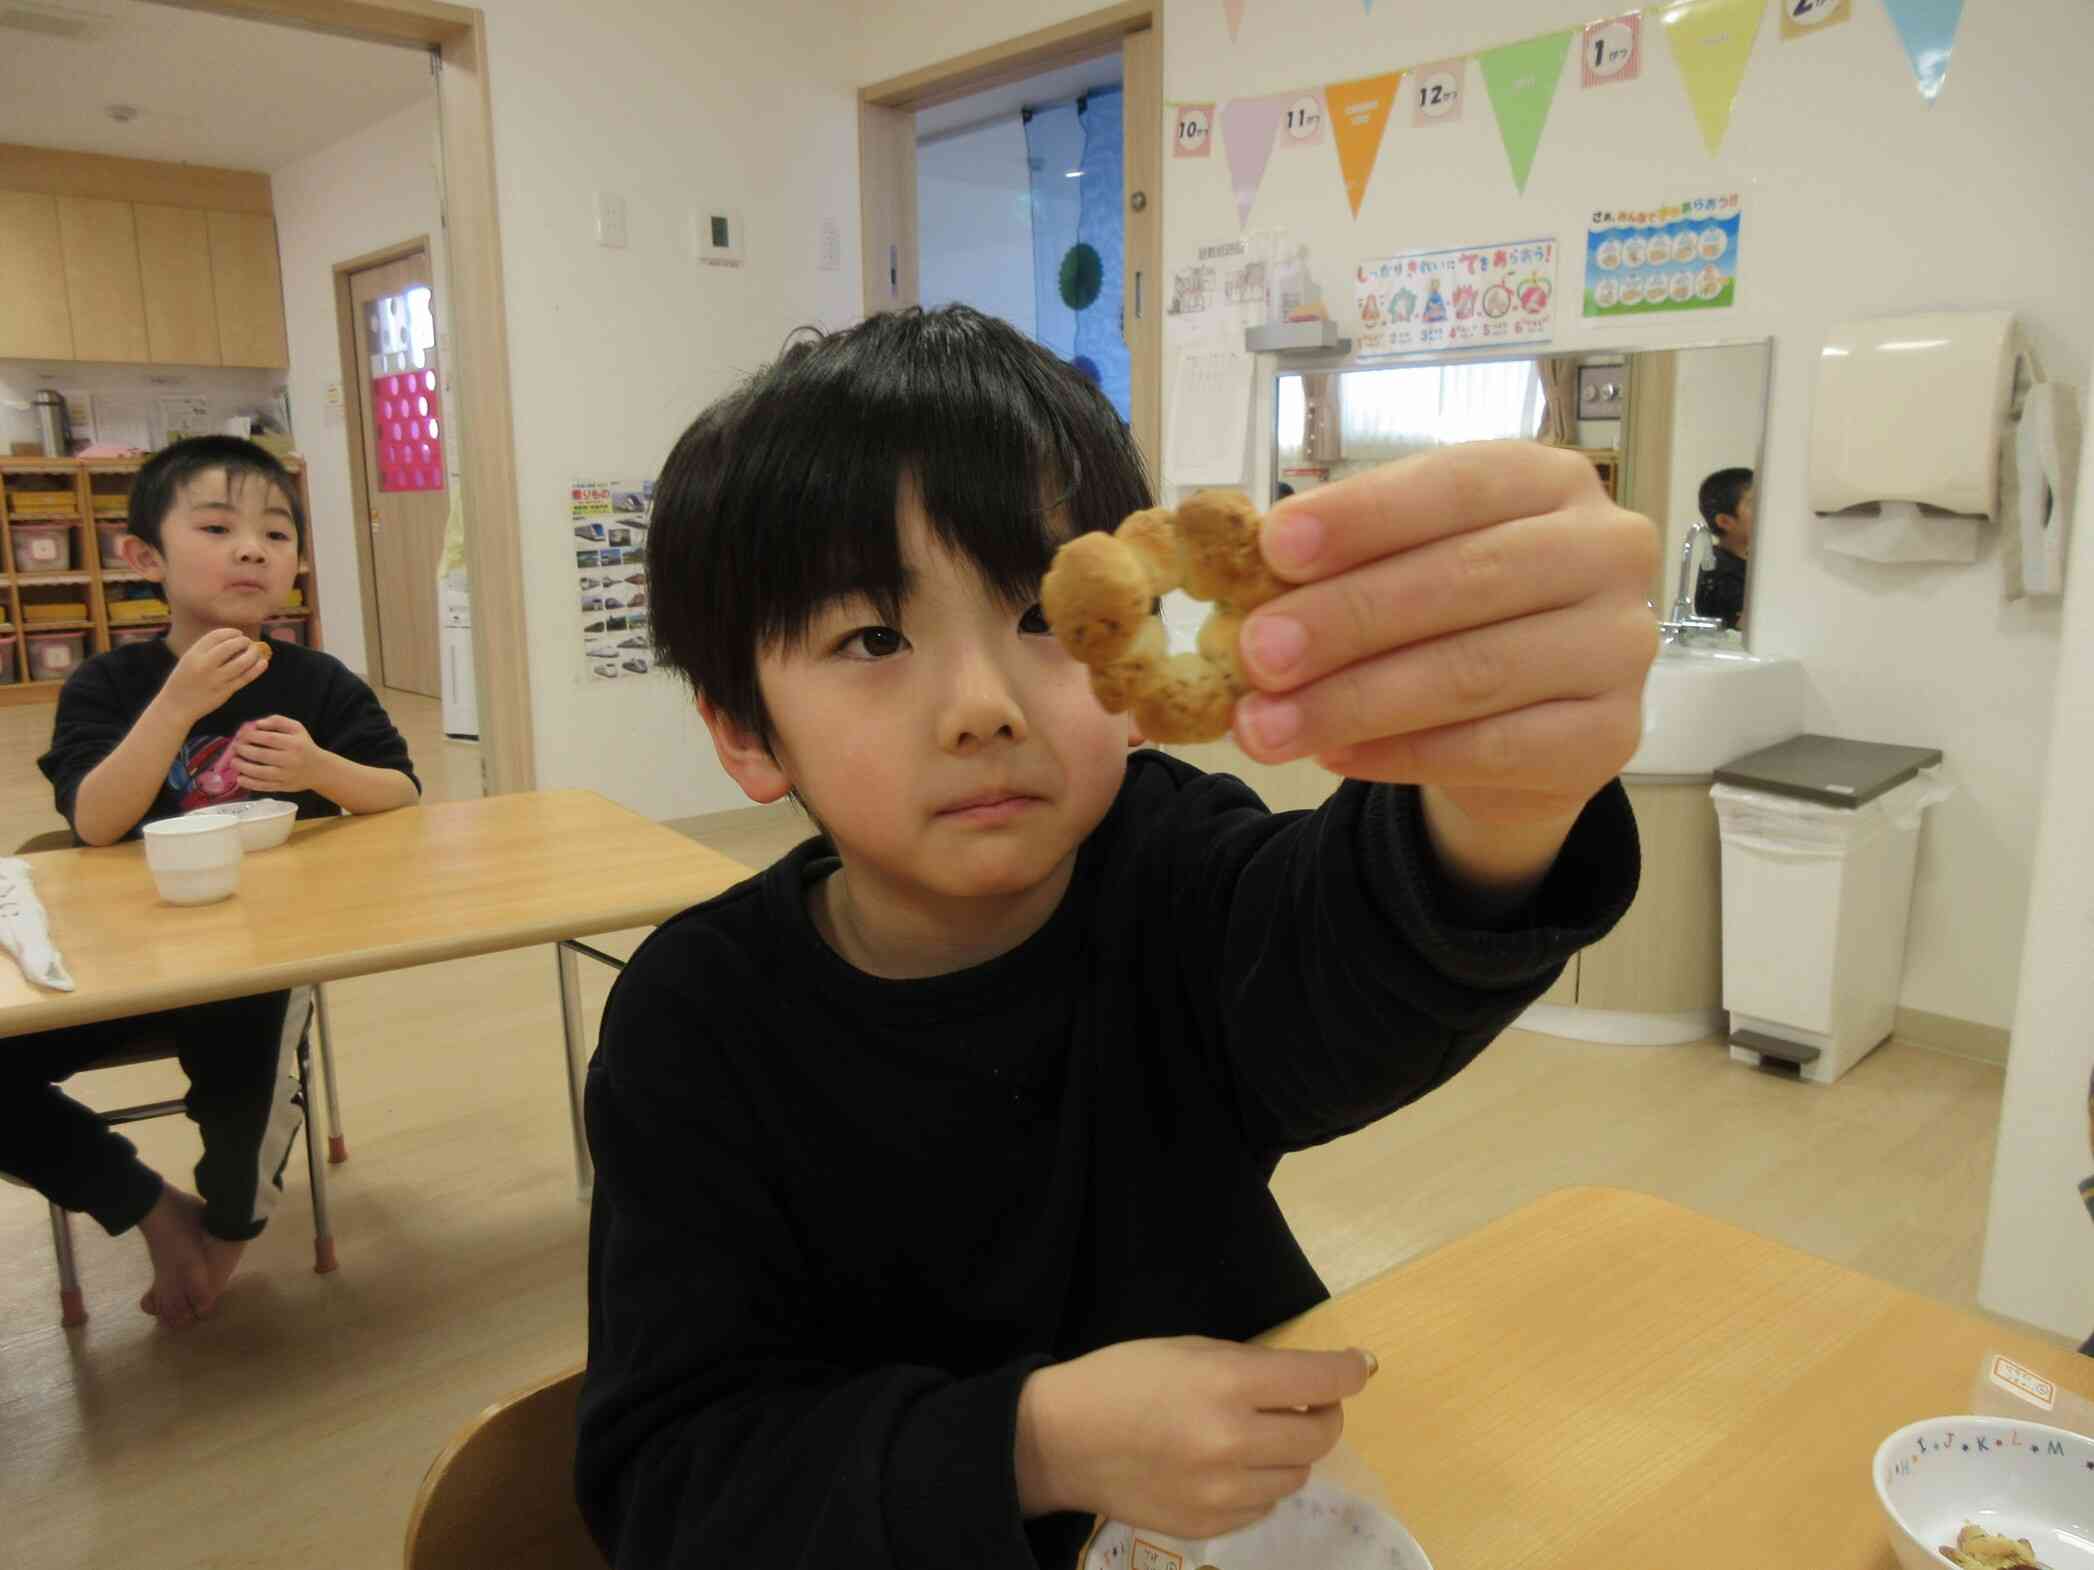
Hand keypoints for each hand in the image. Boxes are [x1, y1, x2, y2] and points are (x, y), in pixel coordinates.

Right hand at [156, 629, 269, 726]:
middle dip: (243, 641)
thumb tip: (231, 639)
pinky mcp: (225, 692)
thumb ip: (206, 650)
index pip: (216, 636)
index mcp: (193, 655)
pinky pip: (245, 678)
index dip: (231, 632)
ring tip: (256, 651)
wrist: (176, 707)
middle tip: (248, 642)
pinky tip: (263, 663)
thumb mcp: (188, 660)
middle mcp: (204, 665)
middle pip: (230, 646)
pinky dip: (256, 669)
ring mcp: (216, 679)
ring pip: (242, 662)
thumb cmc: (182, 682)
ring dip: (253, 654)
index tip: (239, 633)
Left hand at [233, 716, 326, 793]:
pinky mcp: (283, 787)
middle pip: (262, 755)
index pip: (269, 738)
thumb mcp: (296, 728)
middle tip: (236, 747)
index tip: (241, 734)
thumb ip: (277, 721)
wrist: (319, 770)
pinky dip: (249, 783)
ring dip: (243, 767)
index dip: (251, 736)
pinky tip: (240, 778)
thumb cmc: (304, 746)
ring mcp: (286, 775)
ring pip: (260, 772)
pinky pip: (263, 786)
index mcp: (294, 744)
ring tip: (234, 761)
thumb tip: (257, 724)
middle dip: (244, 750)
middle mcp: (291, 760)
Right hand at [1016, 1336, 1374, 1538]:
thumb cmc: (1126, 1378)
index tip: (1360, 1366)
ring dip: (1290, 1451)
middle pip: (1321, 1434)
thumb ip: (1254, 1366)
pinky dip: (1261, 1484)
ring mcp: (1223, 1492)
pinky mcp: (1211, 1526)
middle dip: (1324, 1412)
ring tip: (1257, 1435)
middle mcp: (1234, 1441)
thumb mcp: (1192, 1350)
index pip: (1322, 1379)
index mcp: (1228, 1383)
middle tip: (1305, 1401)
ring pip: (1298, 1475)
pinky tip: (1229, 1466)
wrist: (1063, 1439)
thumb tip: (1321, 1377)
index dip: (1351, 1370)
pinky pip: (1265, 1505)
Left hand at [1233, 442, 1658, 828]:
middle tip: (1256, 653)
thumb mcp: (1401, 567)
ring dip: (1353, 701)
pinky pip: (1492, 748)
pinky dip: (1399, 755)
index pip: (1458, 484)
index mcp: (1550, 482)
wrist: (1522, 731)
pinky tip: (1331, 757)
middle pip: (1467, 579)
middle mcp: (1605, 551)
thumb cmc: (1449, 619)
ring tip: (1266, 725)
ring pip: (1474, 673)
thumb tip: (1252, 580)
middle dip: (1347, 618)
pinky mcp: (1612, 735)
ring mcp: (1620, 646)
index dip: (1365, 516)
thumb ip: (1345, 564)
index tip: (1275, 547)